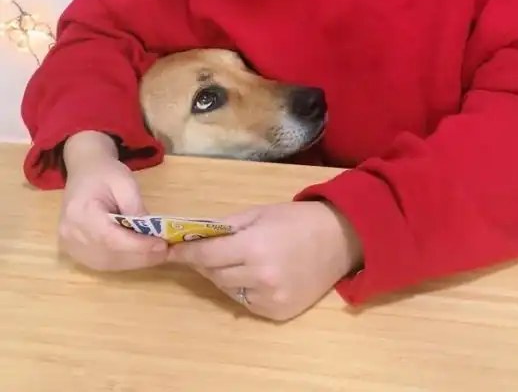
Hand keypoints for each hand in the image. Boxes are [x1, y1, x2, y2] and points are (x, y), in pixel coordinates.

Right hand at [59, 131, 167, 271]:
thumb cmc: (105, 174)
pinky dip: (124, 262)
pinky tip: (140, 254)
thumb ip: (136, 208)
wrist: (85, 171)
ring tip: (157, 254)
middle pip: (109, 254)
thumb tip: (151, 234)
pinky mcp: (75, 252)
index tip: (162, 246)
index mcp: (80, 212)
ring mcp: (70, 245)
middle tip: (167, 252)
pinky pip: (102, 263)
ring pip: (107, 264)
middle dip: (141, 256)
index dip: (137, 246)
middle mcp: (71, 234)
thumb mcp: (125, 182)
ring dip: (135, 262)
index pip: (110, 237)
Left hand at [168, 201, 362, 321]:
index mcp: (255, 246)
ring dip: (223, 276)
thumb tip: (193, 235)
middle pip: (214, 275)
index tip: (169, 250)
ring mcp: (270, 298)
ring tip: (234, 260)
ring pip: (228, 291)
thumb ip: (225, 226)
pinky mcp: (279, 313)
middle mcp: (261, 276)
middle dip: (205, 262)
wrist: (339, 239)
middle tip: (205, 250)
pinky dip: (242, 289)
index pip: (206, 255)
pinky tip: (253, 274)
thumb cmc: (296, 220)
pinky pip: (246, 302)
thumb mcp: (259, 213)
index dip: (185, 253)